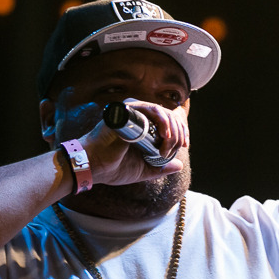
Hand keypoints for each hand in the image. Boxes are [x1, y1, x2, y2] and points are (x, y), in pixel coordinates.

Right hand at [53, 89, 189, 185]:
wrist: (94, 167)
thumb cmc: (113, 167)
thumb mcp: (143, 169)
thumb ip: (161, 167)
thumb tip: (179, 165)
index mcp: (142, 126)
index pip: (169, 121)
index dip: (180, 131)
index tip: (184, 145)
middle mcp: (138, 116)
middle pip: (170, 115)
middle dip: (180, 132)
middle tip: (177, 147)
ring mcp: (133, 112)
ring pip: (164, 112)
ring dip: (172, 130)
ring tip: (167, 147)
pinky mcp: (127, 111)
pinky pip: (152, 109)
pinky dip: (163, 122)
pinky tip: (164, 137)